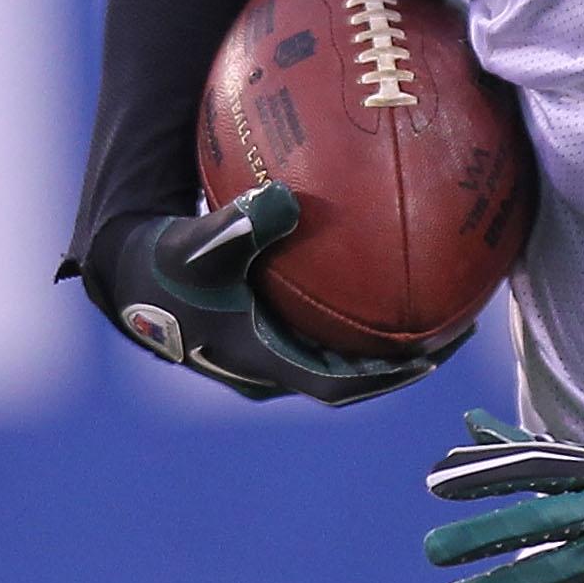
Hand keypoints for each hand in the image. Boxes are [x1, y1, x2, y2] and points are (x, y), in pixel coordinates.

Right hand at [109, 185, 465, 404]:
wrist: (128, 273)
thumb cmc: (161, 263)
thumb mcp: (196, 244)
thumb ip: (240, 224)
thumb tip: (285, 198)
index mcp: (263, 360)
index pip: (338, 384)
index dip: (386, 377)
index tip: (431, 358)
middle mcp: (274, 365)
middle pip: (355, 375)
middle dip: (405, 358)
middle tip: (455, 331)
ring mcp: (273, 350)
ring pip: (342, 353)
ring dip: (387, 338)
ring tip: (439, 306)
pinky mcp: (268, 328)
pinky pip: (325, 322)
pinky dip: (358, 304)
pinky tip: (388, 264)